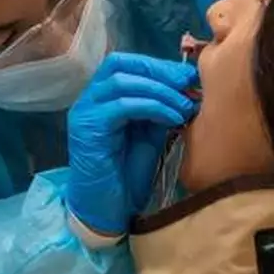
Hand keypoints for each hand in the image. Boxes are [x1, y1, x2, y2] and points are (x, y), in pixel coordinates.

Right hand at [66, 53, 198, 234]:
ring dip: (160, 90)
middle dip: (159, 71)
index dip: (158, 65)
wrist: (107, 209)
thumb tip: (187, 87)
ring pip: (122, 81)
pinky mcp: (87, 128)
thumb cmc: (127, 175)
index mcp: (102, 97)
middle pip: (121, 64)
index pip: (127, 63)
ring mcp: (85, 112)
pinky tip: (172, 118)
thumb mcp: (150, 135)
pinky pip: (122, 105)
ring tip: (184, 105)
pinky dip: (152, 106)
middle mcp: (89, 99)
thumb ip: (160, 109)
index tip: (188, 76)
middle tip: (188, 84)